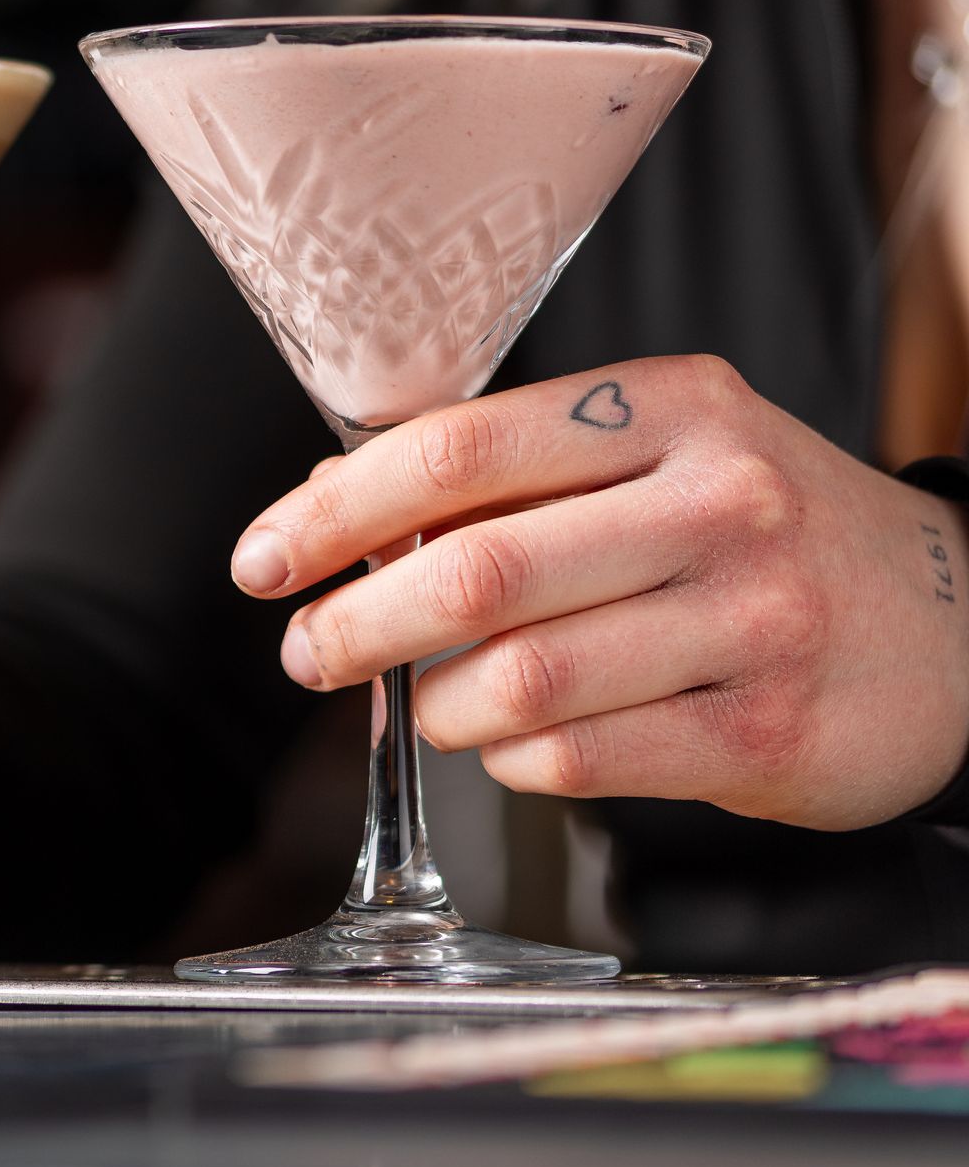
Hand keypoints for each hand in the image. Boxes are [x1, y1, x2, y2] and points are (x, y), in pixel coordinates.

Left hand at [230, 355, 968, 830]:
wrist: (954, 623)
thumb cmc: (765, 534)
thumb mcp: (669, 454)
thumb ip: (525, 474)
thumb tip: (338, 515)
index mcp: (673, 408)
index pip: (461, 448)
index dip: (338, 510)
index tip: (266, 559)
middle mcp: (719, 501)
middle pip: (478, 569)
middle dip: (359, 622)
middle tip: (310, 651)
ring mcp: (750, 620)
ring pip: (520, 678)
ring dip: (435, 704)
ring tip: (425, 703)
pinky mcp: (764, 732)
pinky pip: (579, 758)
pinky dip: (511, 759)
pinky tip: (511, 743)